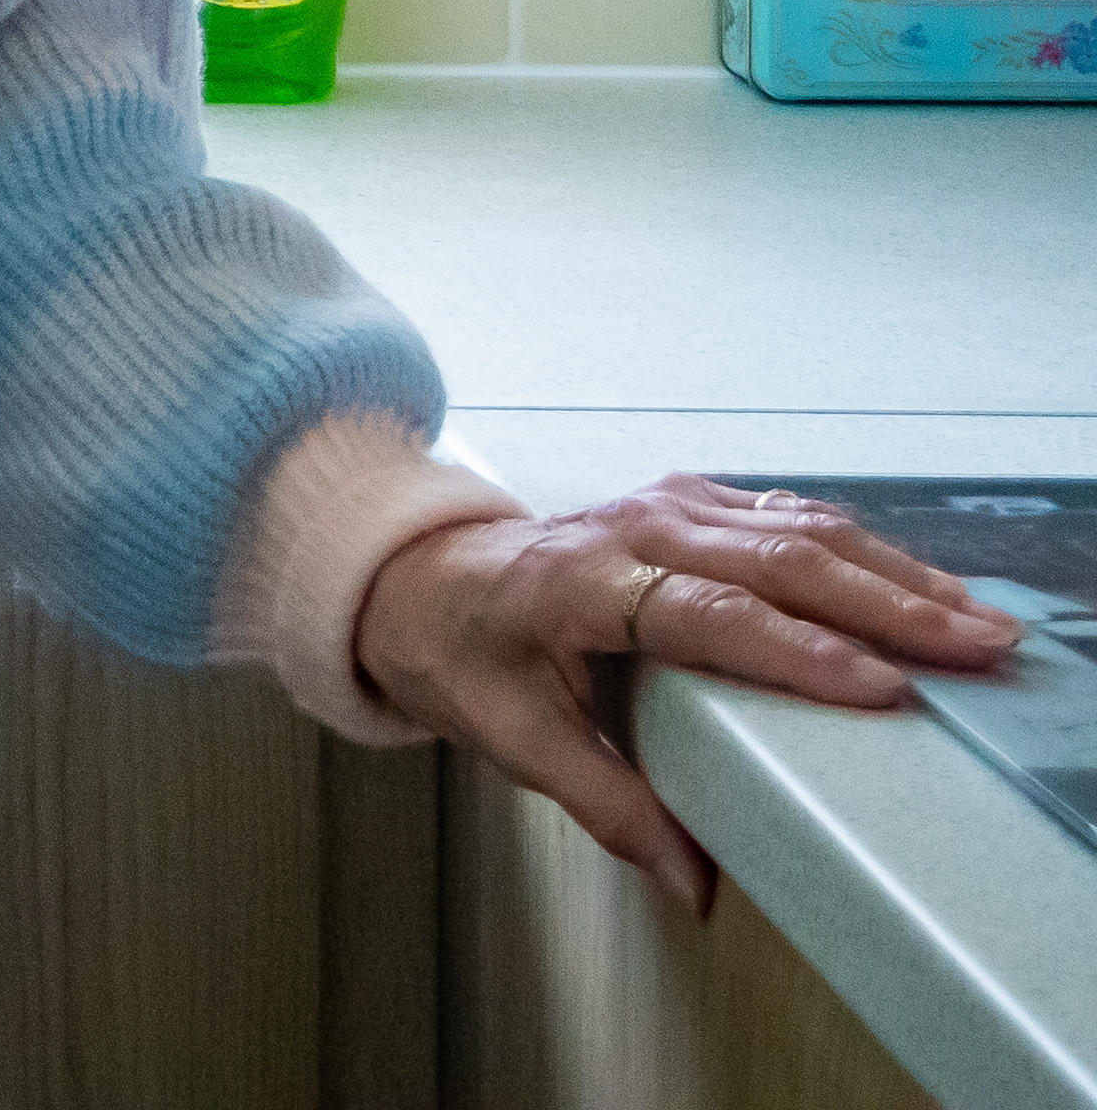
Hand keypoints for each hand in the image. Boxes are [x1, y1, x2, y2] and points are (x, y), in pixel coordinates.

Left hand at [355, 474, 1024, 909]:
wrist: (413, 576)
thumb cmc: (459, 651)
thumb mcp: (509, 737)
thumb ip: (607, 805)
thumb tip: (692, 882)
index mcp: (581, 581)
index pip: (709, 614)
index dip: (800, 652)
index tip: (882, 688)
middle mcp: (632, 527)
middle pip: (776, 557)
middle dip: (886, 604)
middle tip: (974, 647)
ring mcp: (663, 505)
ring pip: (797, 528)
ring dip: (892, 572)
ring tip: (973, 620)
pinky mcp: (688, 504)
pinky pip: (787, 516)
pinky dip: (863, 550)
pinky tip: (919, 585)